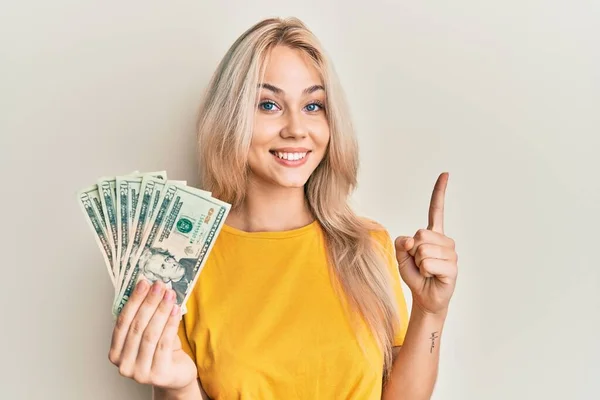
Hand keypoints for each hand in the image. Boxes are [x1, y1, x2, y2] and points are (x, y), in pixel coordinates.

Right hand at [108, 280, 196, 389]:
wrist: (176, 376)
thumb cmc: (161, 352)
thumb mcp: (147, 334)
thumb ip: (143, 316)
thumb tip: (149, 287)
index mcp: (116, 352)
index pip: (122, 322)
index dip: (133, 301)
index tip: (143, 283)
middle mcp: (124, 364)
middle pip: (136, 327)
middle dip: (149, 302)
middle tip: (159, 286)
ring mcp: (139, 372)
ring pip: (150, 334)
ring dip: (161, 310)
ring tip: (170, 295)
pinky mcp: (158, 375)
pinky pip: (164, 343)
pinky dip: (170, 324)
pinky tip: (176, 310)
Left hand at [394, 172, 457, 314]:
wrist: (424, 297)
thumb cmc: (415, 274)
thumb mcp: (400, 256)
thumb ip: (401, 244)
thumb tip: (412, 240)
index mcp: (433, 234)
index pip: (436, 210)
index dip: (439, 192)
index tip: (445, 174)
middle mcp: (445, 241)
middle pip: (420, 234)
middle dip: (413, 251)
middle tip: (419, 263)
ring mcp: (451, 254)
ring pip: (423, 250)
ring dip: (418, 263)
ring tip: (426, 270)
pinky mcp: (453, 268)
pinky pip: (429, 264)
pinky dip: (424, 272)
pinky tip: (432, 276)